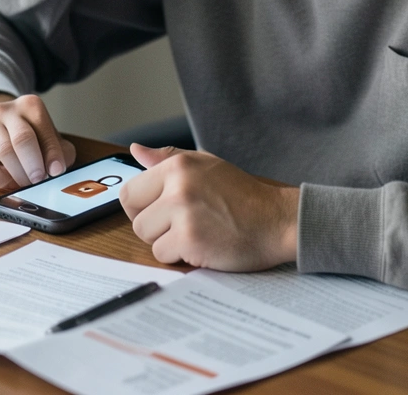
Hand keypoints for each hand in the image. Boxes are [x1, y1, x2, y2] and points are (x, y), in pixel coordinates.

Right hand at [0, 93, 75, 189]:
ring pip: (5, 152)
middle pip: (23, 139)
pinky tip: (7, 180)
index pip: (44, 130)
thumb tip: (58, 169)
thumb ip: (59, 152)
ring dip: (18, 173)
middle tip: (39, 180)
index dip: (52, 154)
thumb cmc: (30, 136)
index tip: (56, 171)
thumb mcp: (48, 139)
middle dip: (33, 164)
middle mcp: (7, 110)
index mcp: (30, 105)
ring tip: (26, 182)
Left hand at [119, 144, 298, 270]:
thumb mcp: (206, 165)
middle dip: (155, 228)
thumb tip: (136, 150)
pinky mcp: (190, 239)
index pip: (130, 192)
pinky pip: (163, 255)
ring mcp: (183, 212)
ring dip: (168, 243)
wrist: (278, 221)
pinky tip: (204, 246)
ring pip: (148, 239)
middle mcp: (178, 185)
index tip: (160, 213)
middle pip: (136, 219)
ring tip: (197, 233)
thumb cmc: (243, 196)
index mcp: (178, 165)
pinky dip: (181, 257)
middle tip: (184, 225)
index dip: (141, 208)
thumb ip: (168, 158)